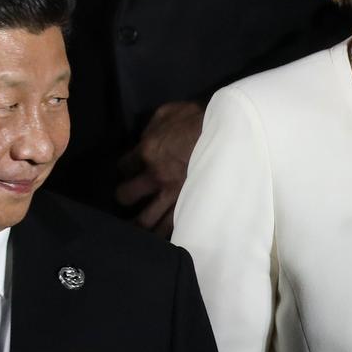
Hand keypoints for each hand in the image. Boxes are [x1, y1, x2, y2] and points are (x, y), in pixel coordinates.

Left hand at [115, 101, 204, 236]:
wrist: (227, 134)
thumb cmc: (198, 120)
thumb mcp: (168, 112)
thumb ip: (152, 126)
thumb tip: (145, 136)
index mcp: (147, 152)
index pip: (123, 166)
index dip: (124, 168)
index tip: (128, 169)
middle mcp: (155, 177)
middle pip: (126, 195)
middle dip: (124, 196)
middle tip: (126, 196)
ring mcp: (172, 195)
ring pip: (145, 220)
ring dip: (137, 225)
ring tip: (134, 229)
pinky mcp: (189, 207)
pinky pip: (171, 227)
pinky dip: (162, 235)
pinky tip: (158, 238)